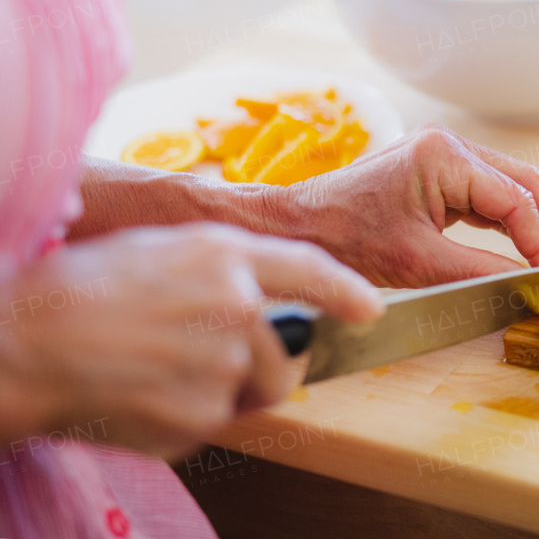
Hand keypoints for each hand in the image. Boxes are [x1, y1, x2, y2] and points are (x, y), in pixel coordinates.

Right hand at [0, 224, 382, 459]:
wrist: (25, 343)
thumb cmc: (78, 290)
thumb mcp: (159, 250)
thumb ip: (221, 268)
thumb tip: (256, 294)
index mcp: (226, 255)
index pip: (309, 271)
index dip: (344, 292)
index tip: (367, 309)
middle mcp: (238, 305)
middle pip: (284, 360)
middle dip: (256, 370)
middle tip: (193, 361)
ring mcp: (224, 363)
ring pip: (246, 395)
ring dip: (216, 394)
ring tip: (155, 371)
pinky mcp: (201, 415)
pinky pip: (208, 425)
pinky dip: (179, 420)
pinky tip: (138, 394)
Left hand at [271, 124, 538, 288]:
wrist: (295, 228)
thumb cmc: (343, 239)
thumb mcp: (416, 263)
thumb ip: (481, 272)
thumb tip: (534, 287)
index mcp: (444, 155)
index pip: (515, 200)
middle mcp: (451, 145)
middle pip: (526, 186)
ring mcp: (448, 157)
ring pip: (516, 189)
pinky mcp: (443, 174)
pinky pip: (494, 197)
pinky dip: (519, 225)